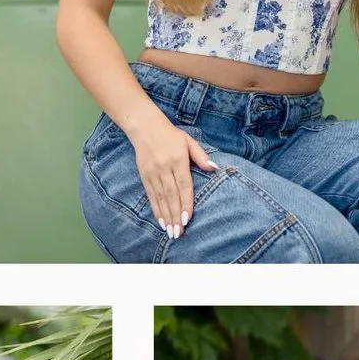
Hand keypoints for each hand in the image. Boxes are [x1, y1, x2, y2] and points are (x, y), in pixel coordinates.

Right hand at [128, 108, 217, 238]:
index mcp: (177, 159)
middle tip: (179, 233)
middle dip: (175, 216)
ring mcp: (153, 172)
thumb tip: (214, 168)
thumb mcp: (188, 141)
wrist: (144, 126)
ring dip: (166, 216)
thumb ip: (201, 156)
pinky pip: (150, 195)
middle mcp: (164, 167)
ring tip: (171, 232)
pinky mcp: (144, 175)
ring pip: (160, 198)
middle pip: (171, 195)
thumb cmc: (171, 135)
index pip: (183, 185)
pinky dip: (156, 210)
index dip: (185, 203)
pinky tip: (161, 221)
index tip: (188, 218)